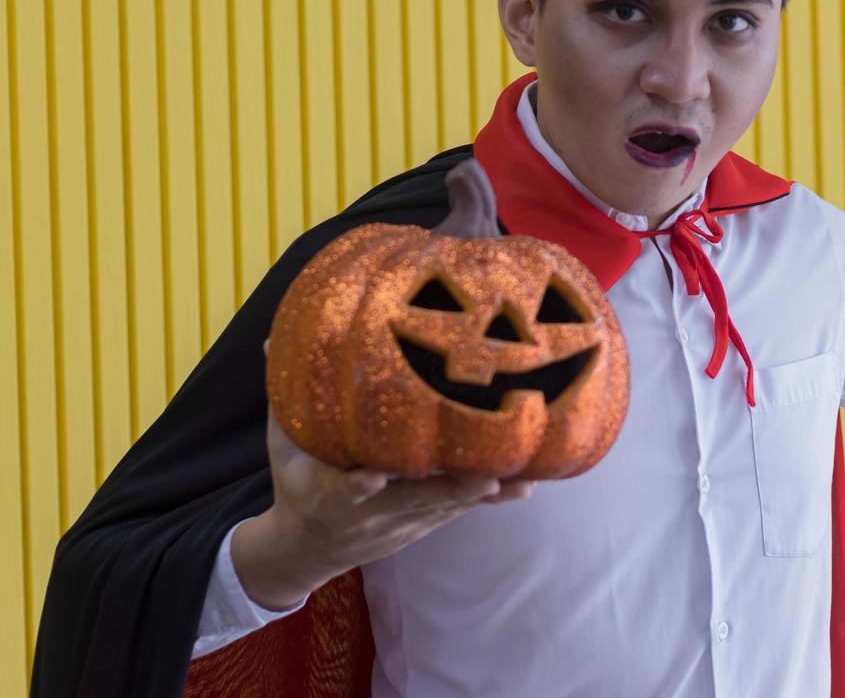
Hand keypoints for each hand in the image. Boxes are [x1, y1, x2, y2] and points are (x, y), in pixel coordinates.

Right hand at [234, 340, 535, 609]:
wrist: (309, 549)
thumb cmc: (298, 484)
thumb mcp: (284, 446)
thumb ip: (287, 399)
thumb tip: (274, 340)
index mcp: (326, 494)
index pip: (342, 491)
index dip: (358, 486)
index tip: (371, 479)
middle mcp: (371, 513)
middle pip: (414, 503)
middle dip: (449, 491)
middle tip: (483, 477)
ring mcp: (403, 521)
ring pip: (447, 507)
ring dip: (483, 493)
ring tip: (520, 477)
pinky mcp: (427, 522)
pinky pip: (462, 508)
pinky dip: (494, 496)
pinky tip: (527, 482)